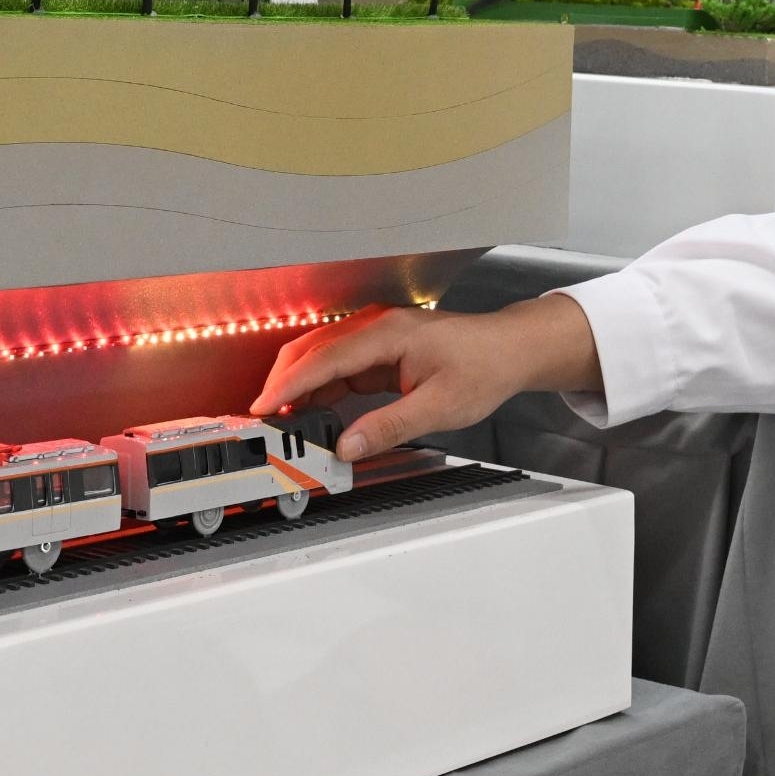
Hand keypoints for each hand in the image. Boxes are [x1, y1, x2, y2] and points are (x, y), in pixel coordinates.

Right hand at [249, 298, 601, 460]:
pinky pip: (339, 367)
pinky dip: (319, 388)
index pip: (326, 359)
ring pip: (322, 357)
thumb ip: (389, 427)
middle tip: (264, 418)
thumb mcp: (438, 406)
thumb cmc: (484, 367)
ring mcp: (377, 338)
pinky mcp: (381, 351)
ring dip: (299, 385)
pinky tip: (311, 410)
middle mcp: (377, 328)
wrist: (510, 349)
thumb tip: (347, 446)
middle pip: (313, 351)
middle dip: (284, 382)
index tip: (265, 406)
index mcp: (388, 334)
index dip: (291, 384)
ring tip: (280, 419)